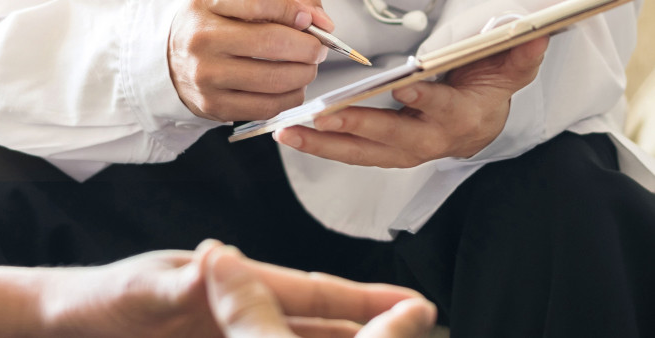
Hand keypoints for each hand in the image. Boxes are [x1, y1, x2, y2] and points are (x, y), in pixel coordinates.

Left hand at [39, 240, 435, 336]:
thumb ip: (176, 284)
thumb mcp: (136, 293)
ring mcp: (231, 332)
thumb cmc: (101, 298)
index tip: (407, 301)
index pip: (307, 291)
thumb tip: (214, 260)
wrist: (72, 322)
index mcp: (229, 282)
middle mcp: (240, 306)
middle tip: (414, 324)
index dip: (359, 297)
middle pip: (316, 318)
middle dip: (366, 322)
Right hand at [168, 0, 332, 121]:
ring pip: (274, 80)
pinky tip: (292, 87)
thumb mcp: (234, 3)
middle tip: (317, 49)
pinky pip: (267, 106)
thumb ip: (280, 3)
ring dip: (304, 75)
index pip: (259, 3)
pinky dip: (290, 97)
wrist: (172, 61)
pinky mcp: (215, 106)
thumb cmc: (213, 27)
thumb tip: (319, 21)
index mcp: (207, 5)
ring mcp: (207, 77)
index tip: (311, 20)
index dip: (294, 11)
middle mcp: (202, 41)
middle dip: (307, 48)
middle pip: (272, 43)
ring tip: (307, 68)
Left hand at [274, 37, 548, 167]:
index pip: (442, 109)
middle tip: (325, 116)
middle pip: (391, 137)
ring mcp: (401, 151)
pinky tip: (293, 135)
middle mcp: (428, 140)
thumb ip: (519, 52)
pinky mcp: (381, 154)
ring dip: (325, 144)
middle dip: (358, 126)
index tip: (404, 89)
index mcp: (459, 117)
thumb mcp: (510, 69)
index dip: (425, 101)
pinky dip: (321, 146)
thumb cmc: (486, 90)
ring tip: (290, 132)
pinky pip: (349, 154)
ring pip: (362, 152)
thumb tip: (537, 32)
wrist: (477, 125)